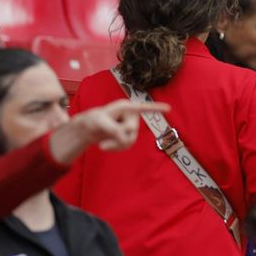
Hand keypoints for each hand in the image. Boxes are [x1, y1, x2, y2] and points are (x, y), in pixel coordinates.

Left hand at [48, 98, 169, 162]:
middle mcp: (130, 115)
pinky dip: (117, 148)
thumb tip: (124, 136)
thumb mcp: (99, 123)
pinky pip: (128, 145)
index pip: (142, 108)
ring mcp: (130, 125)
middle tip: (103, 142)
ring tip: (103, 146)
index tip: (168, 109)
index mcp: (125, 107)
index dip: (155, 108)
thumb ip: (112, 128)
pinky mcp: (128, 134)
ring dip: (117, 146)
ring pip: (131, 140)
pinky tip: (107, 147)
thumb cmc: (92, 120)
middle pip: (132, 130)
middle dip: (118, 138)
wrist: (87, 129)